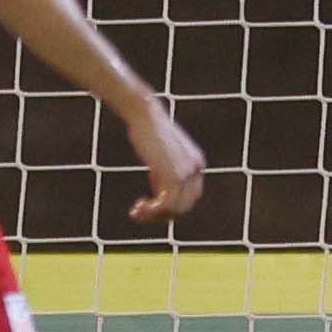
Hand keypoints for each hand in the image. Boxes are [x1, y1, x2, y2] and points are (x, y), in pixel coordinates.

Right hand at [126, 104, 207, 222]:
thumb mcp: (159, 154)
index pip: (190, 195)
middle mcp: (196, 169)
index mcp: (196, 163)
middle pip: (185, 204)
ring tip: (136, 213)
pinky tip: (138, 208)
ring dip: (155, 215)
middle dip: (163, 213)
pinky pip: (167, 204)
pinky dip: (152, 211)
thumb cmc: (147, 131)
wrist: (145, 115)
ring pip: (177, 208)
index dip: (170, 202)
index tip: (149, 199)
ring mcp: (188, 172)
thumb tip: (160, 190)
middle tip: (140, 211)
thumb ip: (164, 171)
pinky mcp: (175, 175)